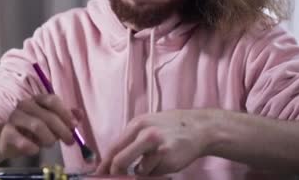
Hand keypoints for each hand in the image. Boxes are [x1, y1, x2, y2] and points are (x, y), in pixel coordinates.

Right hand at [0, 94, 79, 158]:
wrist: (6, 139)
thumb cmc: (31, 130)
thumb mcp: (51, 122)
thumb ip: (65, 117)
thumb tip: (80, 114)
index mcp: (37, 99)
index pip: (52, 100)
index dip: (65, 113)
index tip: (74, 126)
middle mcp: (25, 105)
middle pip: (47, 115)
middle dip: (62, 129)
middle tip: (70, 141)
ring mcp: (14, 118)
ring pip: (37, 126)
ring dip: (48, 138)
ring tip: (50, 144)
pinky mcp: (6, 133)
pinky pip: (22, 141)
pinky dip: (32, 147)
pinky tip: (35, 149)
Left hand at [95, 110, 213, 174]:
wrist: (199, 128)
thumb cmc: (171, 128)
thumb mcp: (148, 125)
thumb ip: (132, 140)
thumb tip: (113, 160)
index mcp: (136, 124)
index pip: (113, 147)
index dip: (104, 164)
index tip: (99, 174)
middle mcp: (144, 133)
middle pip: (119, 160)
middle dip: (116, 173)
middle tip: (117, 178)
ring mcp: (156, 146)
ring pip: (139, 170)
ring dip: (143, 172)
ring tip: (154, 162)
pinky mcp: (168, 158)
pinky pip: (154, 172)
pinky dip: (156, 172)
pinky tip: (165, 162)